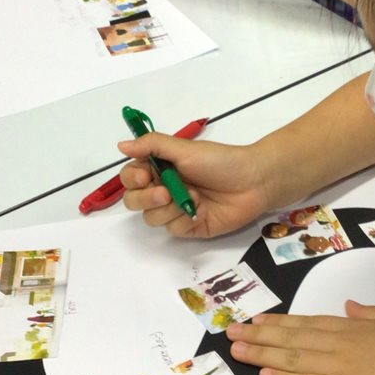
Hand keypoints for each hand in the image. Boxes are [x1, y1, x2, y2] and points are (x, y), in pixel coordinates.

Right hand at [119, 133, 273, 239]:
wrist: (253, 181)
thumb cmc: (220, 161)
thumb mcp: (184, 148)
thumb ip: (152, 145)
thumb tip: (121, 145)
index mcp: (160, 168)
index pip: (130, 178)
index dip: (132, 179)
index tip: (144, 175)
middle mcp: (164, 189)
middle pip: (134, 201)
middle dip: (146, 198)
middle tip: (165, 192)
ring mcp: (176, 210)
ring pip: (151, 218)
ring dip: (169, 208)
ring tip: (194, 197)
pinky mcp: (189, 227)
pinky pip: (172, 229)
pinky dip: (184, 220)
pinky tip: (201, 210)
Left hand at [229, 302, 374, 374]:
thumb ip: (371, 315)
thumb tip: (349, 306)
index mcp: (353, 327)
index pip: (307, 323)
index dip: (280, 322)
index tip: (257, 320)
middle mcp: (340, 344)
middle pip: (292, 338)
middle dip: (259, 335)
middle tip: (231, 332)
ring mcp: (338, 367)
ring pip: (292, 358)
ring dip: (262, 354)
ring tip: (237, 351)